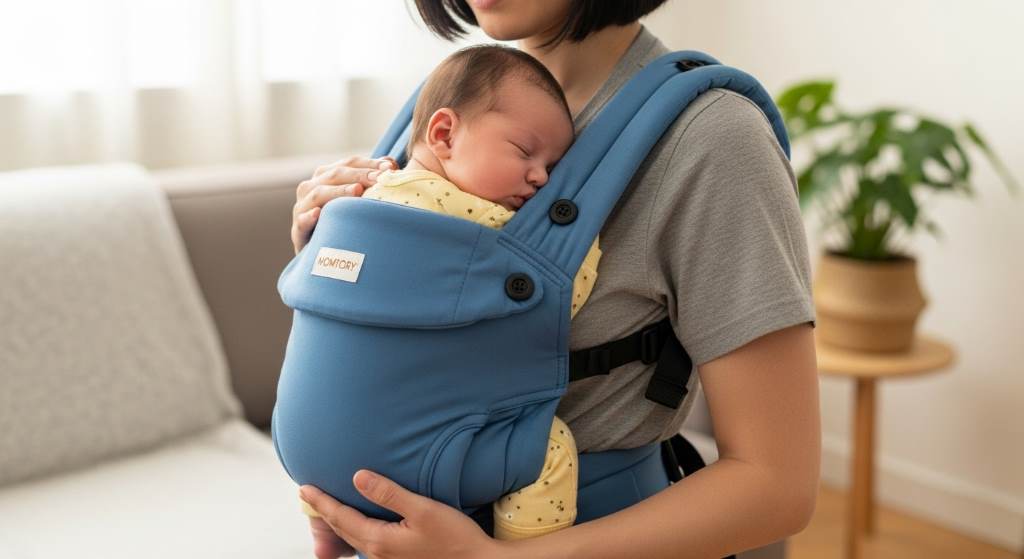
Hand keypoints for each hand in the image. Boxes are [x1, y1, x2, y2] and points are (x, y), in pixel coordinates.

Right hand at [291, 155, 397, 254]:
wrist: (321, 257)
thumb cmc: (344, 222)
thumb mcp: (357, 200)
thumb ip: (371, 180)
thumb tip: (391, 164)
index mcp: (326, 176)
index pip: (349, 163)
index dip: (369, 164)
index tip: (390, 168)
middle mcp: (311, 187)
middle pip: (335, 174)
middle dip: (360, 175)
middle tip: (379, 179)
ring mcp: (302, 208)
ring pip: (318, 194)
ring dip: (339, 191)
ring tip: (358, 191)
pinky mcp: (297, 230)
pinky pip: (301, 222)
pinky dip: (308, 217)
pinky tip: (318, 214)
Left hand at [299, 470, 505, 558]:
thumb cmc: (454, 538)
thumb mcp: (422, 509)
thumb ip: (389, 493)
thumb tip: (357, 477)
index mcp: (379, 540)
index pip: (340, 517)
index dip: (321, 502)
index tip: (304, 488)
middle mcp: (378, 554)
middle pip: (341, 530)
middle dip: (324, 512)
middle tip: (309, 496)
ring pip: (352, 539)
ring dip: (337, 523)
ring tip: (327, 509)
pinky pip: (365, 545)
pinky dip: (353, 531)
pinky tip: (357, 526)